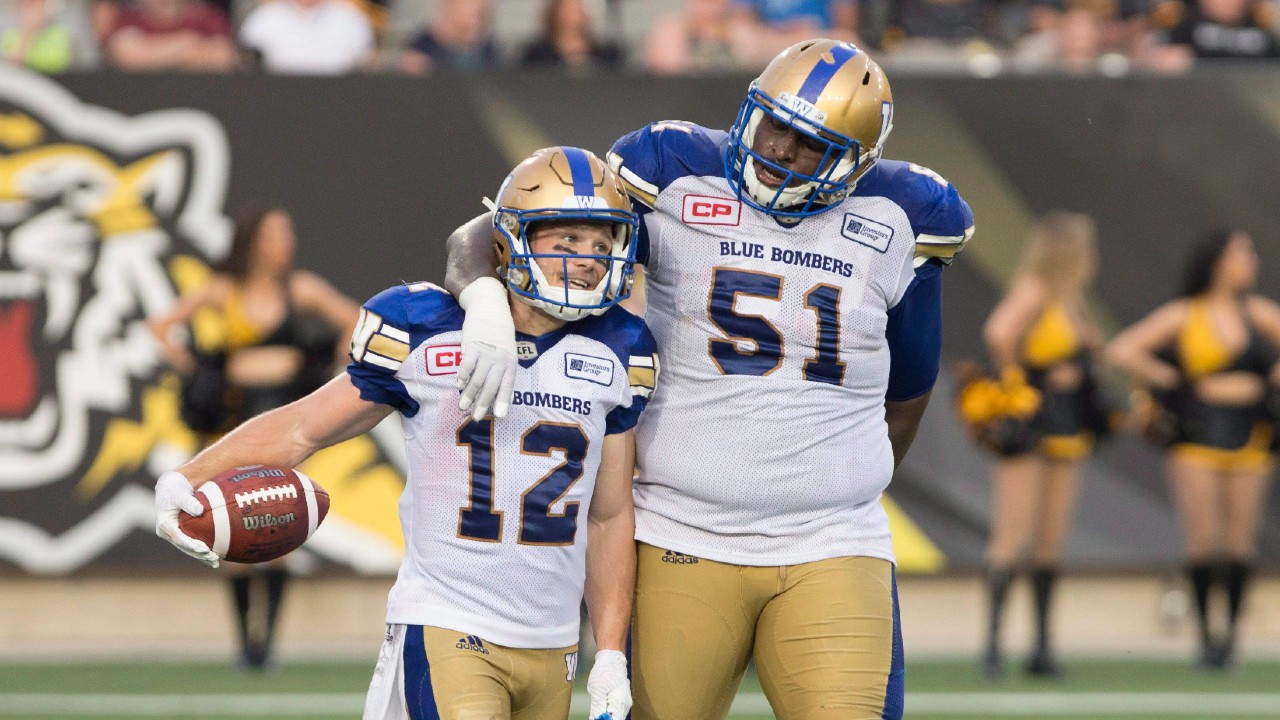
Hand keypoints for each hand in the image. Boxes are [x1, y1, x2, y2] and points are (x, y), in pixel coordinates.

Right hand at [154, 470, 219, 566]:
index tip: (204, 549)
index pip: (179, 538)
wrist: (170, 487)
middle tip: (214, 558)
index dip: (191, 545)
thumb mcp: (179, 493)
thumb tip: (200, 511)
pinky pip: (192, 544)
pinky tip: (215, 558)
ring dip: (202, 556)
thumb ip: (188, 501)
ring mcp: (175, 534)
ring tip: (216, 562)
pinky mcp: (182, 534)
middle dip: (199, 554)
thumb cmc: (175, 489)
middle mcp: (168, 533)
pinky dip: (202, 551)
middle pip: (185, 547)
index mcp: (165, 525)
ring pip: (189, 548)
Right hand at [456, 277, 516, 420]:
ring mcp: (486, 352)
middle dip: (482, 403)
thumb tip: (503, 396)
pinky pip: (466, 364)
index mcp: (511, 361)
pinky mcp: (472, 345)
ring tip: (462, 406)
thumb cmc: (500, 333)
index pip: (507, 385)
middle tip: (475, 418)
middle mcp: (500, 359)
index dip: (503, 401)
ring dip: (469, 394)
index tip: (499, 416)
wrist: (490, 307)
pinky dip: (461, 376)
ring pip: (477, 378)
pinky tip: (457, 384)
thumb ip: (505, 371)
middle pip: (490, 385)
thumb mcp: (509, 351)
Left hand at [587, 649, 630, 719]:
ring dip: (605, 713)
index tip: (596, 717)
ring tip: (597, 705)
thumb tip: (595, 719)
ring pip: (615, 714)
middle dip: (604, 717)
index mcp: (620, 704)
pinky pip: (615, 708)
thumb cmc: (604, 671)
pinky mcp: (622, 697)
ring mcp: (625, 701)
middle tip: (594, 711)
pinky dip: (607, 709)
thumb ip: (597, 707)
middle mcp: (626, 704)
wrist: (612, 657)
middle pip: (615, 718)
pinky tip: (601, 702)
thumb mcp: (597, 690)